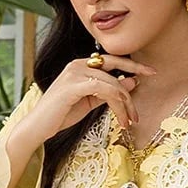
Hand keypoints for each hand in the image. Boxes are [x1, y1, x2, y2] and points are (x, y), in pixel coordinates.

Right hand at [20, 53, 156, 144]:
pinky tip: (120, 118)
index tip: (150, 72)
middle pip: (115, 70)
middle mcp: (77, 64)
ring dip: (125, 104)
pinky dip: (116, 104)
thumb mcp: (90, 102)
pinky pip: (104, 90)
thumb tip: (133, 82)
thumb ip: (109, 92)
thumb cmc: (61, 115)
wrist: (37, 127)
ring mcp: (74, 73)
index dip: (133, 64)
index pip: (112, 60)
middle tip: (145, 98)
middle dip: (133, 84)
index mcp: (81, 65)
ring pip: (112, 83)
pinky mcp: (73, 85)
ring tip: (129, 121)